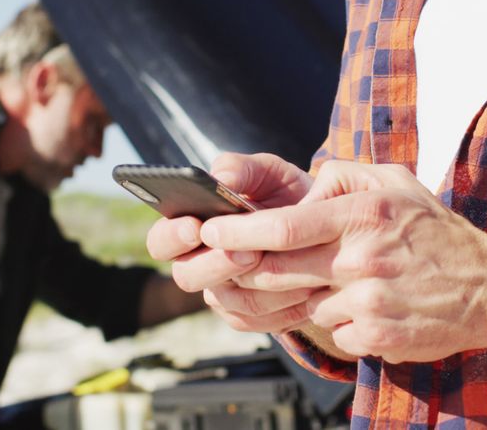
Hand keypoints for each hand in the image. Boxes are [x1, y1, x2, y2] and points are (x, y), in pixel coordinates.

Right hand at [145, 153, 316, 329]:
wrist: (324, 225)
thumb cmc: (285, 193)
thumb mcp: (267, 172)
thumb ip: (240, 168)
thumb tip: (219, 179)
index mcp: (190, 226)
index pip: (161, 241)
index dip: (172, 236)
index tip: (196, 226)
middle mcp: (199, 263)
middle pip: (186, 276)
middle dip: (214, 264)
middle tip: (248, 251)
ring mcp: (222, 292)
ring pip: (222, 300)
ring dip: (252, 284)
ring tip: (282, 263)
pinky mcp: (248, 315)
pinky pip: (254, 318)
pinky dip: (278, 304)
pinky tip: (303, 286)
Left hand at [202, 161, 486, 363]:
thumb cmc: (433, 230)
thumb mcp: (393, 182)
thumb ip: (340, 175)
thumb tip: (298, 187)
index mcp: (362, 215)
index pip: (284, 226)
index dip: (238, 232)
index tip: (209, 231)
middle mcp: (362, 260)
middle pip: (279, 270)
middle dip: (244, 268)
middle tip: (227, 261)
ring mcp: (368, 302)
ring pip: (304, 303)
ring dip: (308, 295)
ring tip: (342, 282)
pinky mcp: (375, 336)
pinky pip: (332, 330)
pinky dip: (338, 320)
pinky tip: (366, 305)